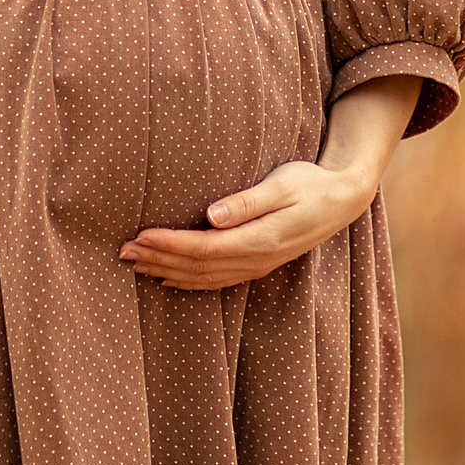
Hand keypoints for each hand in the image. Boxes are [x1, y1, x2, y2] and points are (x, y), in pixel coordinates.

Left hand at [118, 160, 375, 290]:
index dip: (170, 245)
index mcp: (260, 239)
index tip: (140, 236)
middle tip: (123, 251)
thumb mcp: (281, 184)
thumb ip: (247, 201)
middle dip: (159, 259)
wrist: (342, 201)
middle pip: (198, 267)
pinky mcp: (257, 264)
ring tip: (135, 264)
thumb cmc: (310, 183)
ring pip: (203, 277)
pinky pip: (216, 281)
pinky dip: (188, 281)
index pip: (204, 248)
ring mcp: (257, 266)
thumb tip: (211, 215)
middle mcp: (256, 259)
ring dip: (167, 271)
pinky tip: (168, 279)